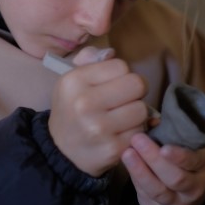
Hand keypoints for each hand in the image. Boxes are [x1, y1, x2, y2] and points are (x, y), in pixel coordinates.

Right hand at [49, 47, 148, 176]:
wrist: (62, 151)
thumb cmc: (72, 109)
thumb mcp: (72, 80)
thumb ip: (90, 59)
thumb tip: (111, 53)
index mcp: (74, 81)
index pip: (121, 66)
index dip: (121, 75)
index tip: (113, 85)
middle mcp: (85, 104)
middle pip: (137, 84)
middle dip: (134, 92)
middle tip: (124, 100)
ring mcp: (99, 128)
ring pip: (142, 109)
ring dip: (136, 113)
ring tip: (121, 117)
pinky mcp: (113, 149)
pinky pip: (140, 131)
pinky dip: (134, 132)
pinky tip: (120, 133)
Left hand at [121, 133, 204, 204]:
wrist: (183, 195)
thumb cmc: (181, 160)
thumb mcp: (185, 145)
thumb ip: (171, 133)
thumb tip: (151, 119)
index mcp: (204, 163)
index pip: (195, 161)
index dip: (180, 156)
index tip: (164, 147)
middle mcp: (195, 186)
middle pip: (176, 177)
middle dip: (154, 159)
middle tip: (137, 139)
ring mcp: (178, 201)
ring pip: (159, 190)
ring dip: (141, 170)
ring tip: (128, 153)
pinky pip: (146, 195)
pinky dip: (136, 179)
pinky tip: (128, 164)